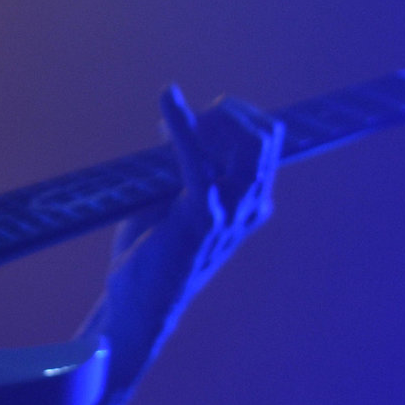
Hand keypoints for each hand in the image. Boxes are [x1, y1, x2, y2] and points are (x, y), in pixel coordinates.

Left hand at [111, 87, 283, 321]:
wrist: (138, 305)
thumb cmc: (151, 252)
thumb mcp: (171, 198)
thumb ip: (181, 162)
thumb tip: (178, 118)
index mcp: (250, 204)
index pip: (266, 142)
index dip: (235, 118)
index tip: (196, 118)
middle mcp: (249, 207)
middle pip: (266, 137)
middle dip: (231, 112)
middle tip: (193, 117)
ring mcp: (230, 213)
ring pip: (250, 143)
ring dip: (214, 117)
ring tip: (173, 113)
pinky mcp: (200, 217)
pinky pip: (197, 158)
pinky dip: (181, 123)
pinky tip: (167, 100)